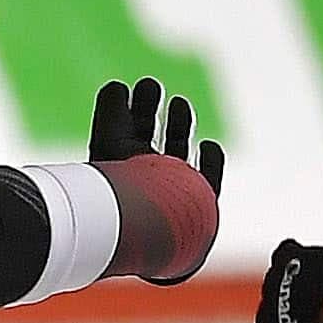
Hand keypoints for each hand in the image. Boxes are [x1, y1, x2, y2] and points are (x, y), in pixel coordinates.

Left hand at [88, 77, 223, 194]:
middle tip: (149, 86)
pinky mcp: (201, 205)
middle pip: (142, 139)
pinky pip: (209, 180)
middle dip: (147, 110)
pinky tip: (208, 145)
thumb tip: (116, 87)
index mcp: (115, 173)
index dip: (118, 111)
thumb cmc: (126, 196)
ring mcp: (171, 194)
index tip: (123, 89)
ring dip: (179, 126)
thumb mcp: (110, 147)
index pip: (114, 136)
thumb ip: (112, 113)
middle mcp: (141, 183)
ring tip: (178, 103)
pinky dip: (212, 160)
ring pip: (175, 155)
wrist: (155, 236)